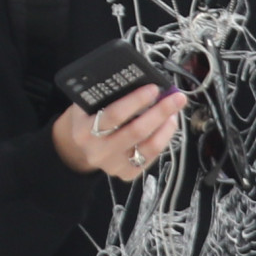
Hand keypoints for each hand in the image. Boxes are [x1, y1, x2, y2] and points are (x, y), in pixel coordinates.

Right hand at [52, 84, 184, 182]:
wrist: (79, 145)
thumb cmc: (89, 117)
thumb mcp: (88, 103)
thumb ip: (109, 95)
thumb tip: (143, 82)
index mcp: (84, 130)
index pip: (114, 114)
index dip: (137, 101)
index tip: (154, 88)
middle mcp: (97, 150)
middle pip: (136, 131)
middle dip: (160, 112)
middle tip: (176, 98)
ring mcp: (112, 165)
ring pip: (149, 146)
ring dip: (166, 126)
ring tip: (173, 111)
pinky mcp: (126, 174)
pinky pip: (152, 157)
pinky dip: (164, 138)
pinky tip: (167, 125)